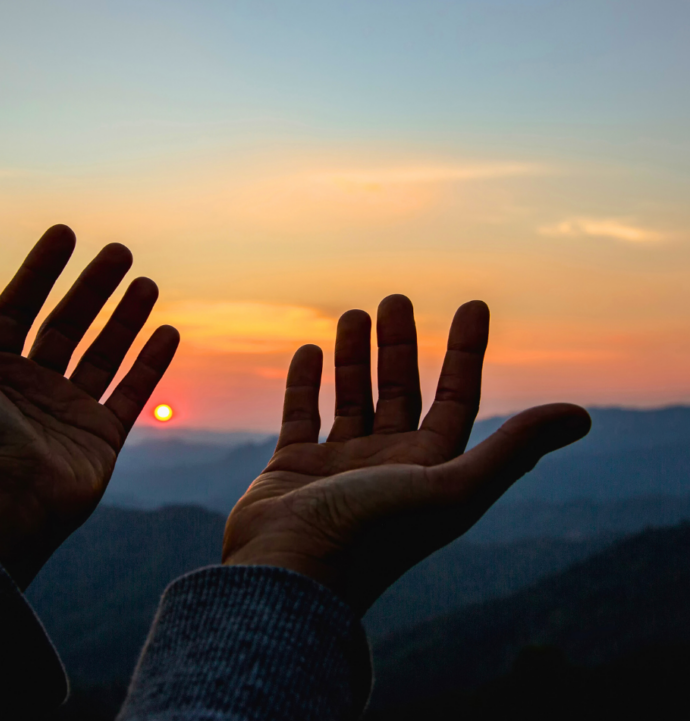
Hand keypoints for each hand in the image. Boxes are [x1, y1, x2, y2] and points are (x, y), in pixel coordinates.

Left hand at [0, 225, 178, 587]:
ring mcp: (68, 413)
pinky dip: (151, 363)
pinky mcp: (101, 440)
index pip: (19, 308)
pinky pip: (131, 394)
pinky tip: (167, 331)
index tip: (64, 234)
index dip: (39, 270)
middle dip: (93, 287)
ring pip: (104, 354)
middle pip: (68, 325)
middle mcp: (31, 388)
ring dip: (126, 317)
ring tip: (146, 282)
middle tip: (119, 251)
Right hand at [222, 295, 589, 614]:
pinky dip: (305, 383)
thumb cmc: (373, 534)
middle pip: (402, 392)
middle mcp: (388, 465)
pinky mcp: (293, 467)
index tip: (473, 305)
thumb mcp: (451, 489)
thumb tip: (581, 415)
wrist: (292, 575)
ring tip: (355, 313)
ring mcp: (339, 466)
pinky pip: (302, 414)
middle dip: (401, 346)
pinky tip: (310, 350)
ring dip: (356, 357)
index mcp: (431, 470)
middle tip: (397, 299)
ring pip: (352, 398)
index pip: (456, 399)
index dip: (467, 352)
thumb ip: (513, 450)